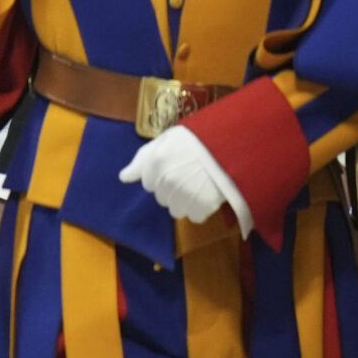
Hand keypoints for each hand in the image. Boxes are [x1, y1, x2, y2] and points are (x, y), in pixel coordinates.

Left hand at [118, 127, 243, 229]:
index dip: (161, 176)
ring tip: (199, 185)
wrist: (234, 145)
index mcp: (157, 162)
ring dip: (185, 201)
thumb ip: (143, 158)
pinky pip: (194, 217)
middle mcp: (167, 180)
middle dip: (172, 189)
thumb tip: (123, 177)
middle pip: (162, 198)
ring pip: (176, 210)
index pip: (147, 183)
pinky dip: (201, 209)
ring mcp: (185, 194)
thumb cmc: (199, 140)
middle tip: (189, 176)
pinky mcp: (203, 206)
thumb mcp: (168, 139)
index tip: (175, 168)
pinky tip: (208, 194)